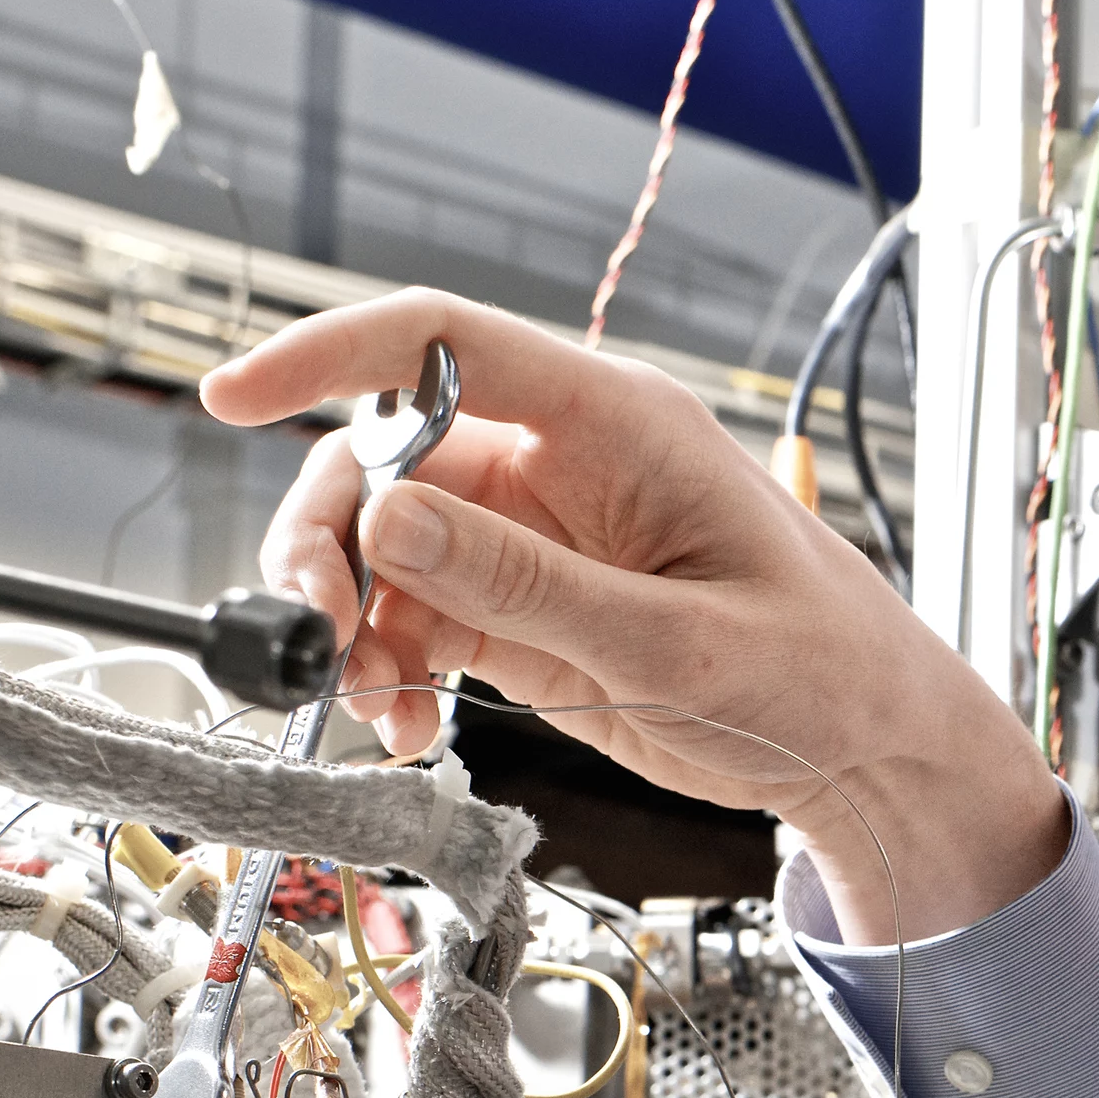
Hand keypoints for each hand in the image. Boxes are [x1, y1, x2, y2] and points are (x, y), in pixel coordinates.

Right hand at [199, 289, 1070, 943]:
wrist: (868, 753)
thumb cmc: (820, 675)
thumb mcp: (677, 643)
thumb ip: (529, 588)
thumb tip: (389, 517)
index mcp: (615, 425)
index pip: (441, 343)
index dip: (327, 353)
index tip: (230, 393)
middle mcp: (560, 466)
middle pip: (382, 455)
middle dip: (327, 538)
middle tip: (317, 632)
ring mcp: (533, 541)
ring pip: (381, 544)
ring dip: (347, 620)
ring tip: (372, 705)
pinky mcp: (521, 612)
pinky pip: (411, 618)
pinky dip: (385, 670)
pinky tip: (403, 727)